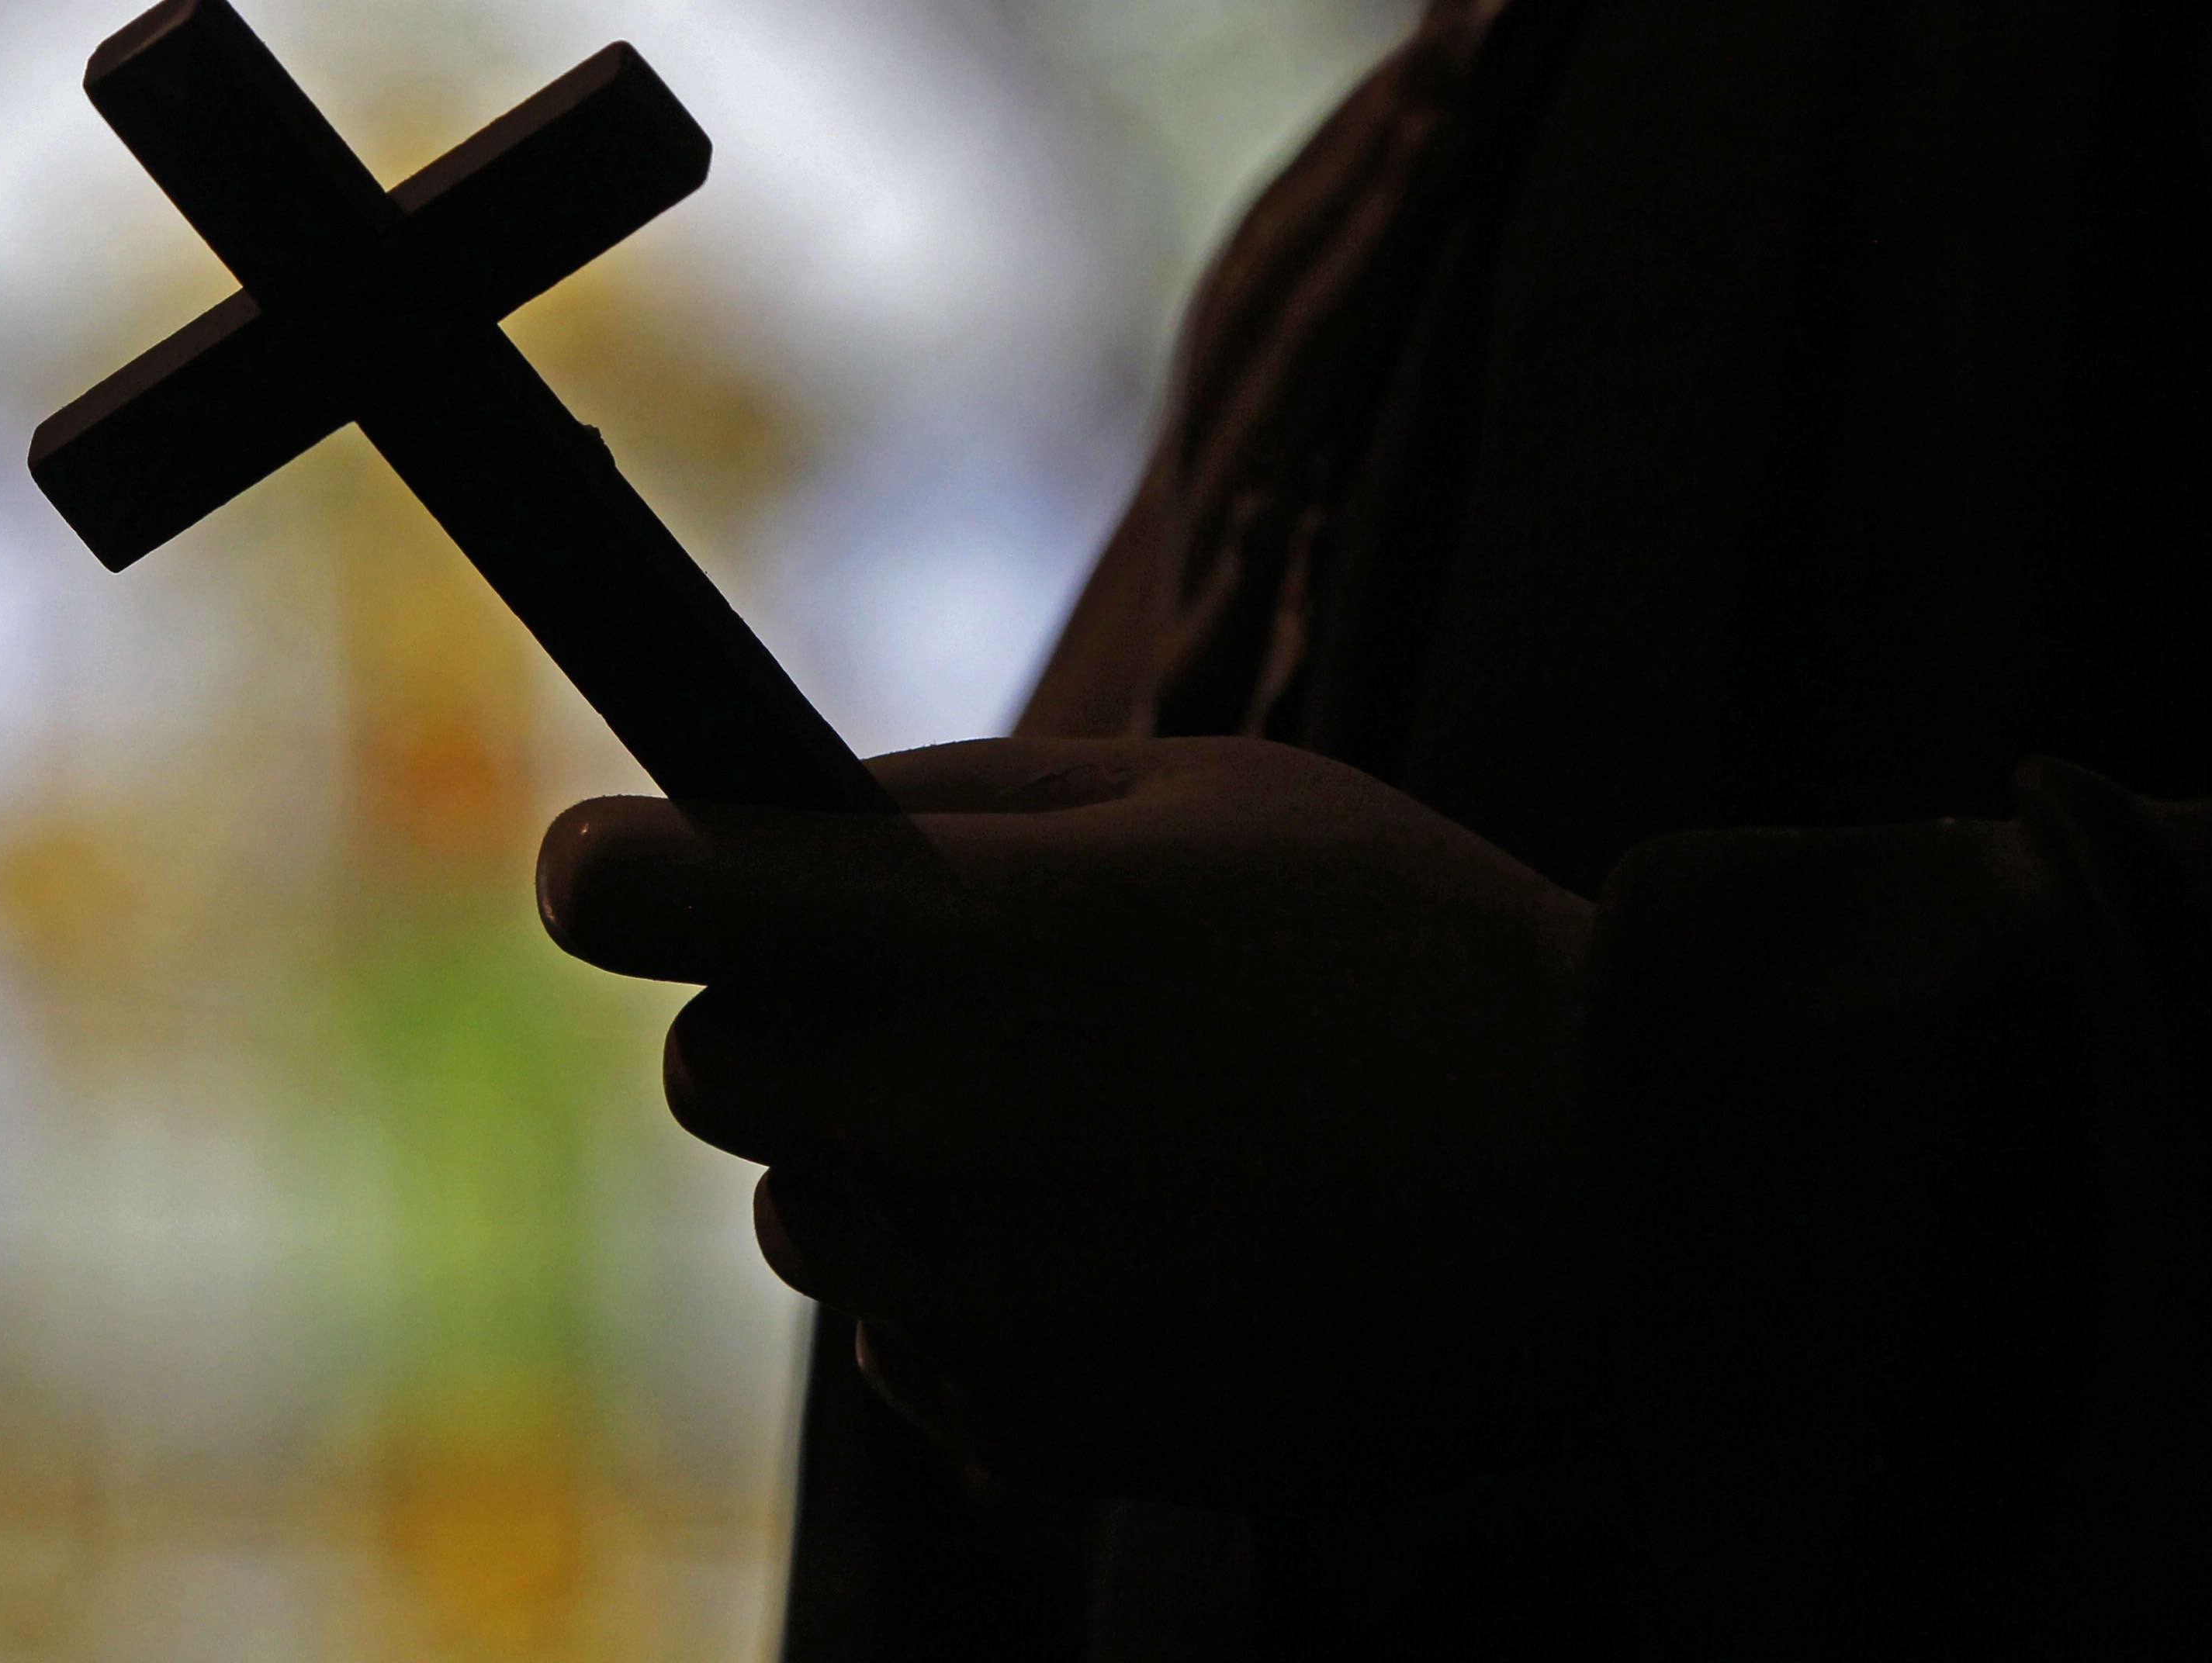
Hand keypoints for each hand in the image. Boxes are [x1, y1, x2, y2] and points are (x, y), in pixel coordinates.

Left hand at [536, 735, 1598, 1500]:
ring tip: (1070, 1114)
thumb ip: (964, 797)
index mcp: (979, 936)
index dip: (609, 871)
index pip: (667, 902)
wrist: (1612, 1196)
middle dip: (776, 1015)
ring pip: (800, 1214)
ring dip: (875, 1157)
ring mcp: (987, 1291)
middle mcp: (951, 1122)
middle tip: (920, 988)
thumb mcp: (1198, 789)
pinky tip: (1123, 1232)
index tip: (600, 866)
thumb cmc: (1407, 945)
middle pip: (709, 1071)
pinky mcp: (1038, 1421)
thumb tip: (789, 815)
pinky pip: (906, 1340)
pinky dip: (966, 1287)